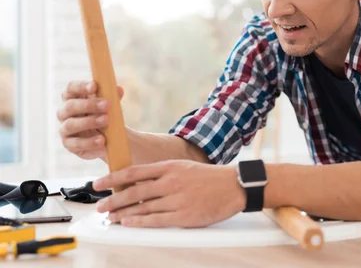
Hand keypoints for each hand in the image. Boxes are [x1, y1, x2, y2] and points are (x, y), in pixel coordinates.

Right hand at [57, 80, 123, 159]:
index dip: (81, 86)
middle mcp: (64, 112)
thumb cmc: (105, 115)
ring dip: (89, 122)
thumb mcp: (110, 105)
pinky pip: (76, 143)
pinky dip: (89, 142)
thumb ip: (113, 97)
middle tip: (107, 105)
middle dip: (89, 105)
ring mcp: (65, 129)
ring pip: (71, 124)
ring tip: (106, 120)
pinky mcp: (69, 144)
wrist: (109, 138)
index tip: (94, 86)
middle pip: (71, 106)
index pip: (71, 88)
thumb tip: (118, 90)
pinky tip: (102, 140)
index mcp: (73, 98)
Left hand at [93, 160, 245, 227]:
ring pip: (142, 207)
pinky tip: (128, 222)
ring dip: (122, 213)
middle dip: (113, 199)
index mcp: (170, 167)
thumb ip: (163, 174)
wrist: (234, 186)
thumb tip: (138, 183)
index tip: (98, 183)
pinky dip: (139, 222)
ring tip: (110, 217)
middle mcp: (171, 182)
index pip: (134, 172)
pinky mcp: (184, 215)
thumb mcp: (184, 168)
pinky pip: (156, 220)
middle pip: (134, 191)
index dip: (112, 178)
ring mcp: (177, 199)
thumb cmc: (209, 178)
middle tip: (99, 206)